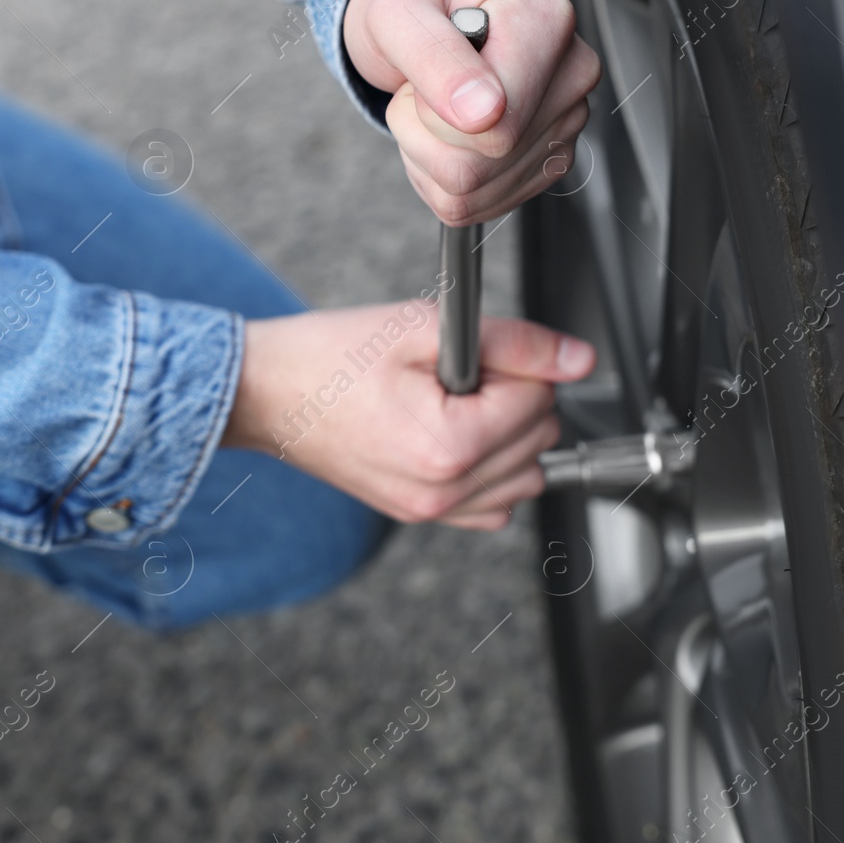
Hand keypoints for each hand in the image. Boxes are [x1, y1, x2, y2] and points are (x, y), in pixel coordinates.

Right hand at [221, 302, 594, 529]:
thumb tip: (577, 359)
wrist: (266, 391)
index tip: (469, 352)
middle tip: (455, 371)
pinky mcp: (419, 514)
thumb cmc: (329, 357)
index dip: (513, 362)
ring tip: (453, 402)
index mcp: (448, 447)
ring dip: (507, 434)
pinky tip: (455, 437)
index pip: (540, 400)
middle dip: (512, 396)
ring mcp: (430, 511)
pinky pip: (493, 505)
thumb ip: (514, 344)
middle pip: (540, 439)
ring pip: (526, 476)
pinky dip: (490, 471)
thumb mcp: (424, 328)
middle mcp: (442, 492)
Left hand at [343, 0, 601, 226]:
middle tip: (425, 84)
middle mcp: (571, 75)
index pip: (494, 121)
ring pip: (473, 189)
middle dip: (426, 131)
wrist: (422, 16)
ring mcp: (566, 124)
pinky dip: (436, 177)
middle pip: (486, 160)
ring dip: (426, 155)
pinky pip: (473, 205)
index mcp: (547, 24)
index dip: (436, 108)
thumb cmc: (415, 4)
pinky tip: (444, 133)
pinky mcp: (547, 164)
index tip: (429, 65)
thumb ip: (436, 55)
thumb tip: (484, 114)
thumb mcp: (398, 10)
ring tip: (434, 104)